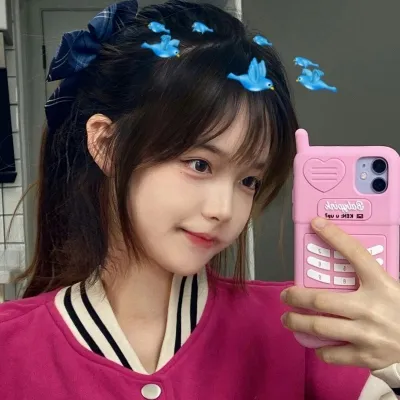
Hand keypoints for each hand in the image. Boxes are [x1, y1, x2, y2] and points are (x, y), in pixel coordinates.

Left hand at [280, 217, 399, 370]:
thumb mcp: (390, 286)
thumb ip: (368, 277)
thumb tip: (339, 261)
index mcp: (380, 284)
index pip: (355, 253)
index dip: (334, 236)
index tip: (315, 223)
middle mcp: (370, 307)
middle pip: (321, 299)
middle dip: (296, 297)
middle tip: (285, 296)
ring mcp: (366, 334)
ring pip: (319, 327)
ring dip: (297, 322)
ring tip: (288, 319)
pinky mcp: (366, 357)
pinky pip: (332, 353)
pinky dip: (320, 348)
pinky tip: (317, 343)